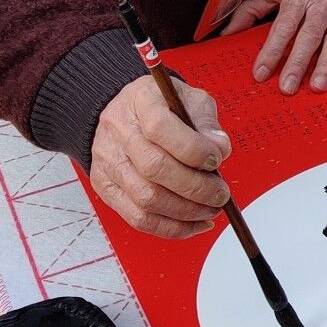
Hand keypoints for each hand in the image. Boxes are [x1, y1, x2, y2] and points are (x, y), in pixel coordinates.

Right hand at [88, 73, 232, 239]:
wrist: (125, 111)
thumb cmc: (162, 105)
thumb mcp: (189, 98)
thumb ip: (206, 122)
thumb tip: (220, 148)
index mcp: (141, 101)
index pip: (160, 128)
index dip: (193, 149)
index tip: (217, 159)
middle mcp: (119, 132)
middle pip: (154, 168)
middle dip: (196, 187)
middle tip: (220, 194)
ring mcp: (109, 162)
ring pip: (146, 199)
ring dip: (186, 212)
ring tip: (211, 209)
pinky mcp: (106, 188)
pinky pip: (138, 218)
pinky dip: (171, 227)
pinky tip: (194, 223)